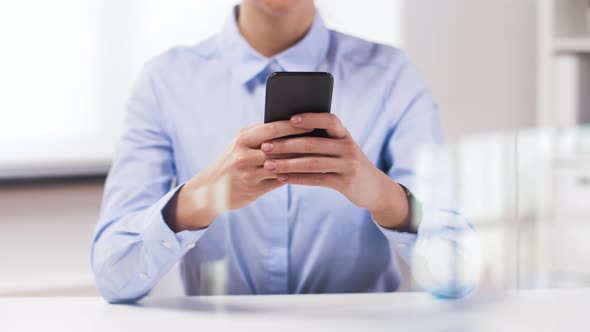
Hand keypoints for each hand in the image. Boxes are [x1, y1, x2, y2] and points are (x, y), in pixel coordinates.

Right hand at [164, 121, 311, 231]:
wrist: (211, 190)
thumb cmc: (233, 161)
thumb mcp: (242, 144)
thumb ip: (262, 135)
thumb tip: (293, 125)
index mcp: (242, 139)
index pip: (271, 129)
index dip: (293, 125)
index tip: (312, 121)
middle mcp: (243, 155)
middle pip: (279, 148)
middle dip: (303, 143)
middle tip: (324, 139)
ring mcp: (248, 174)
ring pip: (282, 165)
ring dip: (303, 161)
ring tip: (322, 156)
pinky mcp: (254, 189)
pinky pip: (280, 181)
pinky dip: (296, 176)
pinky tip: (310, 173)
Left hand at [260, 113, 409, 228]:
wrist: (374, 188)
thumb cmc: (348, 164)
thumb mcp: (341, 148)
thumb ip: (322, 140)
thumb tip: (286, 132)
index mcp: (346, 134)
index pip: (330, 120)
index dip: (310, 118)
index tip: (289, 118)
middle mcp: (349, 147)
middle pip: (313, 143)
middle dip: (286, 144)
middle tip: (265, 146)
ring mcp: (348, 165)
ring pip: (312, 163)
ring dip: (287, 163)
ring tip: (268, 164)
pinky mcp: (346, 183)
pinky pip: (317, 179)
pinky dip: (297, 178)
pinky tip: (281, 178)